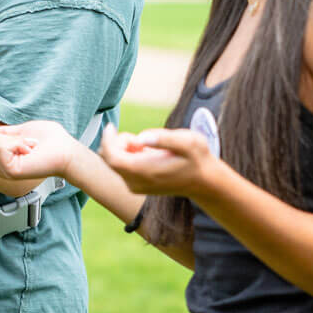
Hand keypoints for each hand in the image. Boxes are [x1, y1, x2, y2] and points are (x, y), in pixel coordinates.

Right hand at [0, 120, 78, 180]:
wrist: (66, 150)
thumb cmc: (49, 141)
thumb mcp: (18, 132)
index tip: (2, 136)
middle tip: (14, 140)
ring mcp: (4, 171)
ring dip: (8, 138)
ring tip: (26, 144)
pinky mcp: (12, 171)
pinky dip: (15, 141)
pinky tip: (29, 148)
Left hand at [98, 125, 215, 196]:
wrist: (205, 182)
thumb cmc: (197, 159)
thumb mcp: (188, 142)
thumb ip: (164, 138)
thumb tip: (141, 137)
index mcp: (144, 171)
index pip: (112, 157)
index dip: (107, 140)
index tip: (111, 126)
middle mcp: (135, 183)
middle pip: (110, 159)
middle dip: (117, 142)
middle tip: (140, 138)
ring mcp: (135, 186)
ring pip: (115, 162)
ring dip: (125, 148)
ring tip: (149, 148)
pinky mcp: (137, 186)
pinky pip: (122, 167)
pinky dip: (128, 155)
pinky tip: (147, 153)